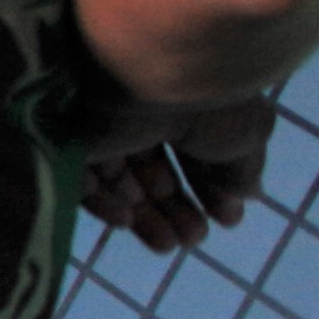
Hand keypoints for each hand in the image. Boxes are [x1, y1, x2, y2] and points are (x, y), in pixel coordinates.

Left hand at [82, 97, 274, 251]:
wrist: (154, 75)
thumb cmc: (209, 101)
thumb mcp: (244, 136)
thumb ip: (243, 169)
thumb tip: (247, 196)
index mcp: (188, 99)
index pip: (196, 151)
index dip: (211, 188)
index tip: (227, 219)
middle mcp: (146, 109)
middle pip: (156, 170)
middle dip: (176, 209)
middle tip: (194, 239)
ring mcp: (106, 121)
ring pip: (120, 179)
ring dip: (144, 215)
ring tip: (169, 244)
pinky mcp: (71, 134)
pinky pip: (82, 176)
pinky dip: (103, 202)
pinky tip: (127, 220)